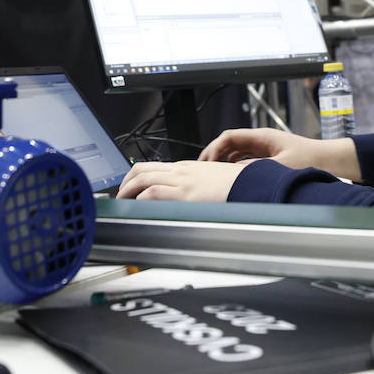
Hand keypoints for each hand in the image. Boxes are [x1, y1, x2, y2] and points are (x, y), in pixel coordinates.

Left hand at [116, 160, 247, 201]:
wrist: (253, 184)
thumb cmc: (239, 184)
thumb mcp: (214, 180)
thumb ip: (198, 186)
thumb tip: (191, 198)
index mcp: (187, 167)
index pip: (153, 166)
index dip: (135, 176)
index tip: (129, 187)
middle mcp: (181, 170)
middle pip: (142, 169)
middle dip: (125, 182)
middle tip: (120, 195)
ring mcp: (182, 180)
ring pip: (143, 178)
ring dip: (127, 190)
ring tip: (122, 203)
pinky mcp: (186, 194)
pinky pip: (154, 192)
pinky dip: (142, 198)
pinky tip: (138, 207)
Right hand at [198, 128, 360, 181]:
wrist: (328, 159)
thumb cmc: (310, 159)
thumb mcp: (280, 166)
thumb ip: (256, 169)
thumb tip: (235, 172)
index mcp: (262, 137)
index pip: (229, 137)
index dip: (214, 147)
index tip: (206, 161)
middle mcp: (261, 140)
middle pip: (229, 143)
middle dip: (214, 154)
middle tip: (202, 168)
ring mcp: (264, 148)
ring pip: (236, 151)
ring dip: (223, 160)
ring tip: (212, 173)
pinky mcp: (268, 156)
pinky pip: (245, 158)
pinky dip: (234, 165)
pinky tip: (230, 176)